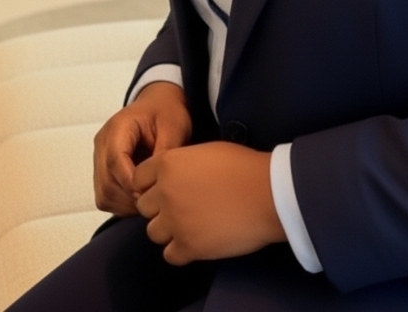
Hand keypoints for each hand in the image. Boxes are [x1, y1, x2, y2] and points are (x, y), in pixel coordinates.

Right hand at [93, 81, 191, 215]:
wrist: (160, 104)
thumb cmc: (167, 111)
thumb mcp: (173, 126)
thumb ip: (164, 152)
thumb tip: (154, 182)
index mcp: (118, 127)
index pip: (115, 162)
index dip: (132, 183)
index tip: (151, 192)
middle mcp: (103, 143)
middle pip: (106, 183)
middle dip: (130, 198)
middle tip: (154, 202)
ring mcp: (100, 157)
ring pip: (104, 194)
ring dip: (126, 204)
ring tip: (150, 201)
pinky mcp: (103, 169)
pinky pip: (106, 196)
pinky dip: (122, 204)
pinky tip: (142, 198)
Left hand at [133, 141, 285, 263]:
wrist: (268, 193)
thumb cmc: (244, 167)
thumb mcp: (207, 151)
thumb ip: (183, 163)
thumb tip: (175, 176)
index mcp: (168, 164)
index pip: (139, 178)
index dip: (153, 184)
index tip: (169, 188)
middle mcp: (165, 193)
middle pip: (144, 207)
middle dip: (161, 207)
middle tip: (185, 206)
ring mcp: (174, 221)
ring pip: (153, 233)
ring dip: (170, 230)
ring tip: (193, 224)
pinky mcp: (188, 246)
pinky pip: (169, 255)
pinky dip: (181, 250)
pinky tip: (199, 240)